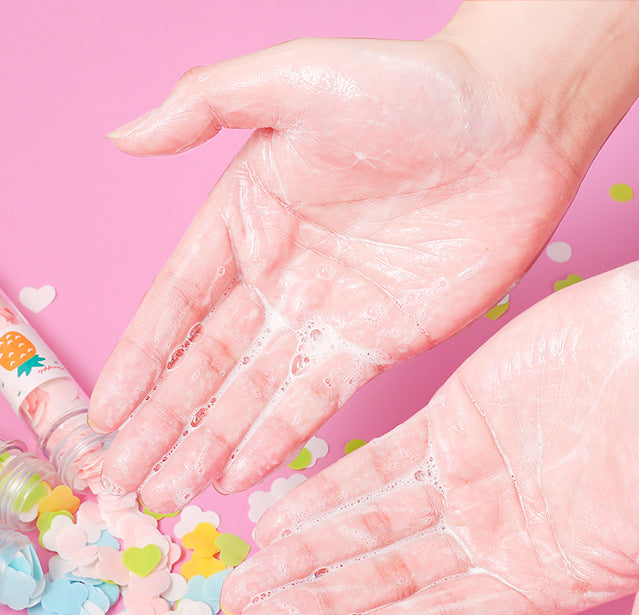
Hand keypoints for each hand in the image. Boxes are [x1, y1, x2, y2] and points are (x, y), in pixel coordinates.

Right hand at [88, 36, 581, 509]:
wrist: (514, 125)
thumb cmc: (412, 88)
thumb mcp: (298, 77)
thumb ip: (206, 104)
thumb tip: (124, 137)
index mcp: (247, 217)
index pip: (176, 304)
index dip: (139, 362)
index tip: (105, 416)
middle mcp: (280, 273)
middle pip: (206, 363)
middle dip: (164, 422)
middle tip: (126, 480)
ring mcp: (330, 312)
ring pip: (255, 391)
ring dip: (210, 442)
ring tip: (169, 493)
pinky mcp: (383, 340)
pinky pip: (320, 396)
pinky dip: (280, 435)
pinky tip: (241, 471)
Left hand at [221, 257, 638, 614]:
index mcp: (533, 575)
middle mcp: (487, 532)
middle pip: (383, 577)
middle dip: (313, 600)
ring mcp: (463, 475)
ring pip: (368, 521)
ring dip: (307, 549)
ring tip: (247, 574)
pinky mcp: (450, 418)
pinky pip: (376, 459)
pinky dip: (329, 485)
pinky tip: (284, 509)